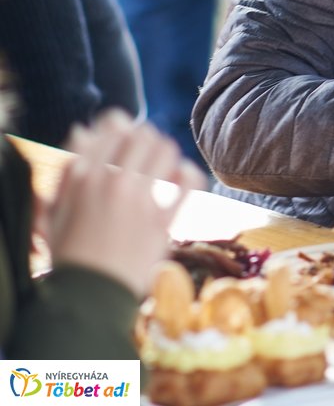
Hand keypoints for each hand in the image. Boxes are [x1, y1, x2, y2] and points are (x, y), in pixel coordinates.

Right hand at [48, 110, 207, 295]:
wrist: (87, 298)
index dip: (120, 124)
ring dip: (166, 150)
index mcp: (80, 178)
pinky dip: (189, 172)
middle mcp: (110, 183)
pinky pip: (188, 181)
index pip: (110, 127)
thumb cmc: (69, 255)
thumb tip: (83, 129)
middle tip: (147, 148)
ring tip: (163, 161)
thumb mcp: (55, 210)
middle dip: (145, 136)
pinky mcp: (162, 222)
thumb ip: (68, 169)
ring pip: (165, 149)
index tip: (124, 132)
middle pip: (140, 133)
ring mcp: (138, 201)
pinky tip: (183, 177)